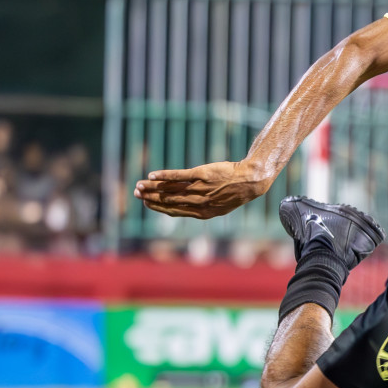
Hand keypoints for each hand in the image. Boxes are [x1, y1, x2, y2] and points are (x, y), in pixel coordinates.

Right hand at [135, 160, 271, 218]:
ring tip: (140, 185)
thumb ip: (201, 206)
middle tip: (137, 194)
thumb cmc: (235, 191)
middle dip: (151, 198)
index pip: (174, 211)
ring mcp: (200, 189)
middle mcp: (199, 202)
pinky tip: (153, 175)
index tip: (146, 204)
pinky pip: (179, 177)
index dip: (158, 208)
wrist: (250, 180)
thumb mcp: (218, 204)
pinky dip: (164, 176)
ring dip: (153, 188)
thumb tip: (186, 204)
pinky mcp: (201, 175)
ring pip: (171, 190)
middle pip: (169, 201)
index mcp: (202, 213)